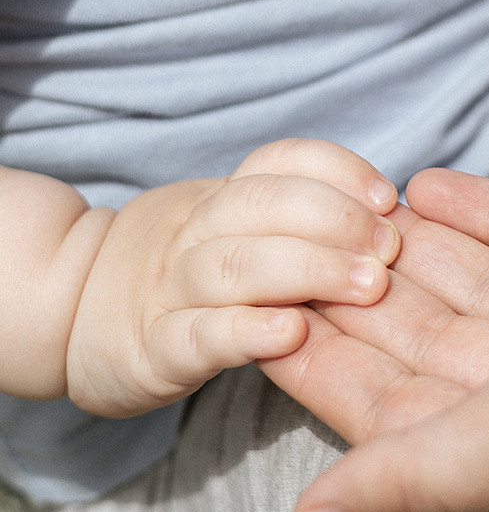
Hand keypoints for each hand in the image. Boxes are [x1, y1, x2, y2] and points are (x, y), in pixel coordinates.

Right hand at [66, 139, 400, 416]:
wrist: (72, 312)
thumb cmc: (190, 276)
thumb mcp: (237, 231)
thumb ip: (301, 219)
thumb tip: (394, 216)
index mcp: (225, 199)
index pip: (281, 161)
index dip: (338, 171)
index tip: (387, 198)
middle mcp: (197, 232)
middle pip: (265, 205)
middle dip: (337, 220)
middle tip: (390, 252)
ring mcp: (170, 289)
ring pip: (237, 264)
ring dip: (309, 268)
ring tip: (365, 286)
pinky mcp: (153, 350)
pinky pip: (199, 334)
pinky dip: (247, 330)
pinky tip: (290, 332)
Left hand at [287, 138, 488, 511]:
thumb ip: (423, 473)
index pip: (401, 422)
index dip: (326, 373)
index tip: (258, 313)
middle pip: (435, 352)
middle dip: (361, 304)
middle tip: (287, 244)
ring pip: (482, 291)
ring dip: (413, 256)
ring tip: (342, 208)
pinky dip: (487, 214)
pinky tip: (430, 184)